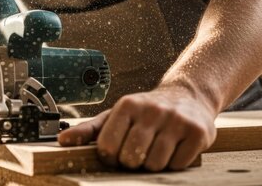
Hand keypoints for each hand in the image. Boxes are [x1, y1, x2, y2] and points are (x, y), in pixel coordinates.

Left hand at [58, 86, 216, 170]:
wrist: (188, 96)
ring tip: (156, 149)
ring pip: (155, 164)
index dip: (110, 157)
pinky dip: (175, 164)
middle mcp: (152, 110)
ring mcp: (177, 120)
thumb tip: (62, 141)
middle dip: (132, 161)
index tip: (117, 151)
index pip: (108, 147)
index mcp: (127, 105)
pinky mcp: (198, 132)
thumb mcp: (115, 116)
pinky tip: (174, 149)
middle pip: (131, 158)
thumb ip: (88, 130)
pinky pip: (178, 165)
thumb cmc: (145, 112)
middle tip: (139, 151)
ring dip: (153, 164)